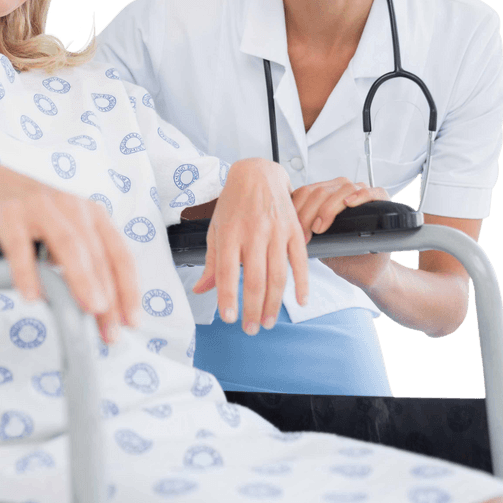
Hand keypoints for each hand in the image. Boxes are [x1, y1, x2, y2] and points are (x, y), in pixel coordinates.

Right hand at [0, 165, 139, 344]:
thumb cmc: (30, 213)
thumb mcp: (65, 230)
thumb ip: (82, 262)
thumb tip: (99, 309)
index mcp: (92, 213)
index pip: (119, 254)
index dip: (129, 289)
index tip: (132, 321)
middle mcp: (71, 207)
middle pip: (97, 255)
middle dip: (108, 296)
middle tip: (111, 329)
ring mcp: (40, 207)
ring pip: (68, 245)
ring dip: (83, 280)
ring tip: (90, 309)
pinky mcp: (9, 213)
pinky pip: (20, 246)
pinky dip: (27, 272)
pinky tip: (32, 295)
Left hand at [191, 158, 308, 334]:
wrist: (257, 174)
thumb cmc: (233, 204)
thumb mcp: (216, 229)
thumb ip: (211, 262)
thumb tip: (200, 290)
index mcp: (229, 234)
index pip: (228, 272)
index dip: (228, 297)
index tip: (228, 318)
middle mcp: (253, 233)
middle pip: (255, 279)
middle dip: (253, 309)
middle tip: (251, 329)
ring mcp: (276, 231)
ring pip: (277, 275)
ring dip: (274, 303)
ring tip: (268, 322)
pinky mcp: (293, 230)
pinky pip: (300, 261)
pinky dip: (302, 283)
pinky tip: (300, 300)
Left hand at [293, 178, 392, 290]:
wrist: (366, 272)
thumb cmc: (342, 256)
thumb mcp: (316, 241)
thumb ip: (304, 227)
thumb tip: (284, 223)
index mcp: (327, 196)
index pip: (306, 191)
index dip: (296, 208)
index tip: (290, 228)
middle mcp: (344, 192)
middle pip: (321, 190)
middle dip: (307, 213)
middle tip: (303, 235)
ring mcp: (363, 196)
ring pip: (343, 188)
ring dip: (328, 208)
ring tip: (319, 227)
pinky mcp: (382, 204)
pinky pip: (373, 191)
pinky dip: (361, 195)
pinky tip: (349, 203)